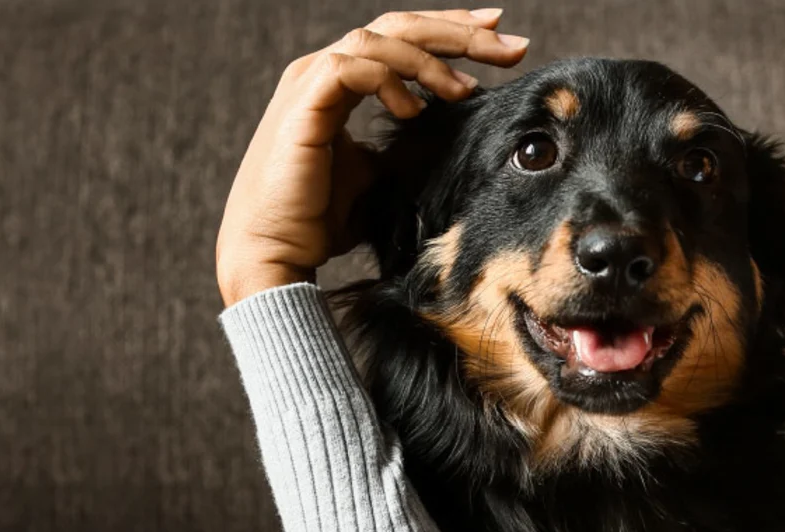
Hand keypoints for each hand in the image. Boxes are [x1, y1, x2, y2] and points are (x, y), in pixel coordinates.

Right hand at [214, 8, 529, 307]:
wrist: (274, 252)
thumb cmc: (318, 221)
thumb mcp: (377, 174)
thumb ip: (405, 143)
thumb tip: (455, 133)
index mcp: (337, 83)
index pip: (400, 40)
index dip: (450, 35)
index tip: (500, 41)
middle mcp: (320, 71)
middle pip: (397, 27)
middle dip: (458, 32)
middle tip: (510, 46)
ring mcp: (309, 82)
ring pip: (379, 38)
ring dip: (431, 58)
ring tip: (465, 89)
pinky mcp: (303, 102)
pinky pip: (354, 66)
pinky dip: (391, 79)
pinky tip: (415, 108)